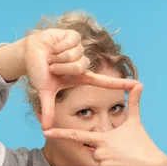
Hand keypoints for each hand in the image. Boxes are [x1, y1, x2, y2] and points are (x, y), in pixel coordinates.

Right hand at [23, 29, 138, 129]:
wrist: (28, 53)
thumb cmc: (38, 71)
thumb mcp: (45, 91)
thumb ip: (48, 109)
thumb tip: (45, 129)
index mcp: (81, 77)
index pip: (105, 82)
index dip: (121, 84)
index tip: (137, 85)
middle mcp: (83, 64)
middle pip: (81, 67)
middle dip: (63, 68)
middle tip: (53, 67)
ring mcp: (80, 50)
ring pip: (76, 56)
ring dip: (60, 57)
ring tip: (52, 57)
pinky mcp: (74, 36)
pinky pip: (71, 44)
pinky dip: (59, 47)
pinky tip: (54, 46)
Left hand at [43, 83, 166, 165]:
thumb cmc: (143, 144)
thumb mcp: (136, 123)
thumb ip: (133, 103)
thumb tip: (139, 83)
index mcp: (103, 138)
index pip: (78, 135)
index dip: (60, 133)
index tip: (45, 132)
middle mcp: (100, 152)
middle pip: (94, 152)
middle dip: (106, 153)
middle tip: (123, 153)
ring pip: (100, 165)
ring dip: (111, 165)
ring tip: (125, 162)